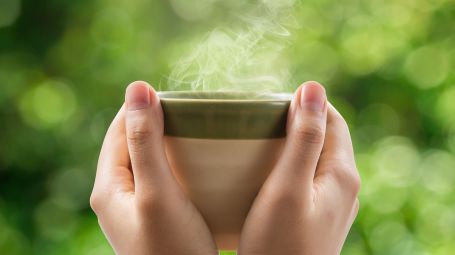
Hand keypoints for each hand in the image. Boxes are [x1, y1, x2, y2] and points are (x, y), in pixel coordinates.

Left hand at [90, 81, 216, 254]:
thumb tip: (137, 88)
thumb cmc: (172, 248)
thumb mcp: (157, 191)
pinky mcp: (155, 216)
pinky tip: (198, 164)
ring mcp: (137, 207)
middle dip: (158, 124)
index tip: (176, 95)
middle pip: (133, 144)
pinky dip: (177, 164)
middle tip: (192, 113)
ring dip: (169, 143)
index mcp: (108, 186)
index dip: (143, 107)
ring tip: (197, 133)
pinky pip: (162, 179)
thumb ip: (145, 141)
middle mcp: (117, 195)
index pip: (119, 130)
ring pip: (149, 161)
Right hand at [238, 82, 359, 254]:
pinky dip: (290, 166)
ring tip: (260, 141)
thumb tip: (313, 88)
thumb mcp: (288, 186)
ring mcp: (332, 204)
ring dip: (292, 143)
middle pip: (325, 138)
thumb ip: (304, 137)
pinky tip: (267, 173)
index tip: (272, 101)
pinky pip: (308, 179)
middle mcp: (344, 187)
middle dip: (297, 121)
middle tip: (261, 119)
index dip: (306, 103)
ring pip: (315, 159)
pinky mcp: (317, 217)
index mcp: (342, 174)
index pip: (333, 120)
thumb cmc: (278, 244)